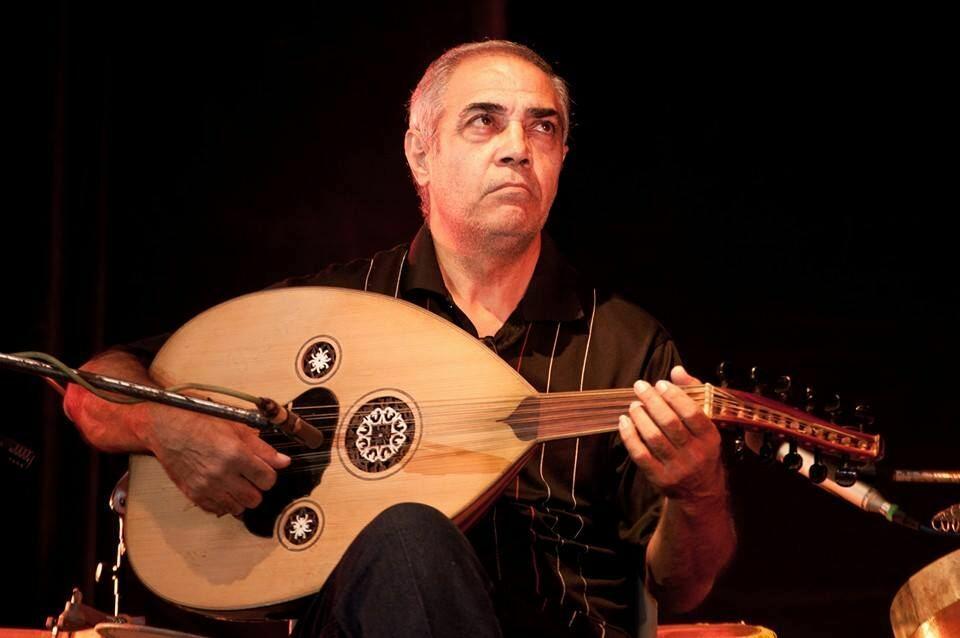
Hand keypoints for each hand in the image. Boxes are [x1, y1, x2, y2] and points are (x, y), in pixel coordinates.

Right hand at [142, 404, 290, 516]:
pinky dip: (225, 502)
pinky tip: (223, 488)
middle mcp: (221, 474)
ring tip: (237, 483)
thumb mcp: (237, 428)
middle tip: (251, 477)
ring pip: (239, 508)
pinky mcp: (195, 495)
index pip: (268, 479)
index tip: (265, 470)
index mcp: (235, 454)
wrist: (168, 431)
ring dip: (242, 498)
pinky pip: (219, 510)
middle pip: (255, 498)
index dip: (269, 475)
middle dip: (257, 488)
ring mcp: (207, 487)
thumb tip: (284, 461)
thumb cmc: (201, 425)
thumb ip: (262, 448)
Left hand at [618, 365, 724, 501]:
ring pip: (653, 437)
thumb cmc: (702, 450)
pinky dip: (629, 436)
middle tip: (640, 387)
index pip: (692, 413)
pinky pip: (640, 454)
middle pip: (669, 422)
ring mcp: (676, 467)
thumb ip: (693, 395)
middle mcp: (694, 453)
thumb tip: (677, 370)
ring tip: (634, 405)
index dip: (674, 395)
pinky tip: (624, 421)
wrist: (700, 492)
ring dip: (640, 417)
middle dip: (652, 401)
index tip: (660, 384)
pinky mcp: (659, 477)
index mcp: (709, 438)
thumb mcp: (706, 425)